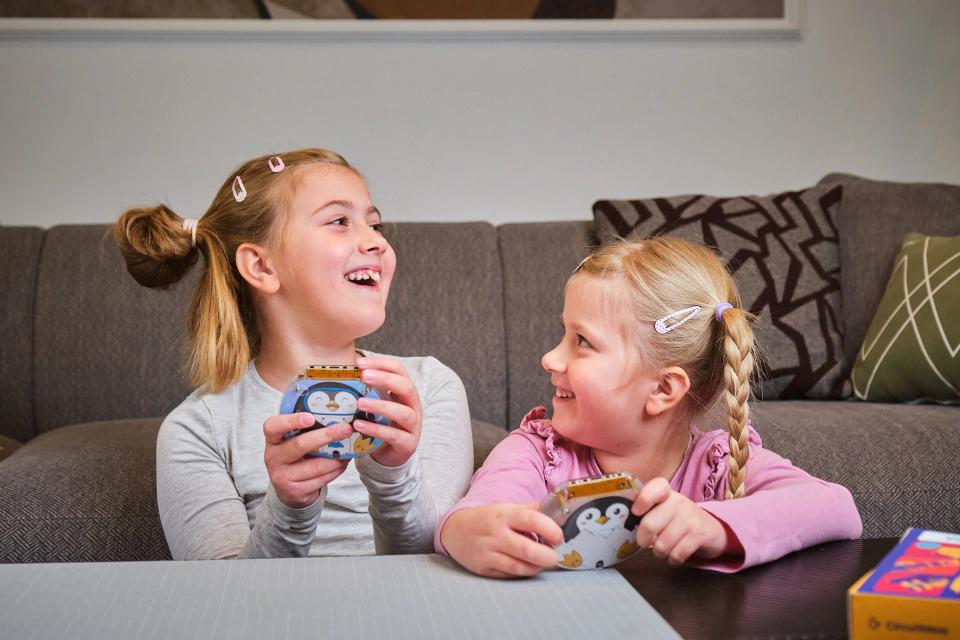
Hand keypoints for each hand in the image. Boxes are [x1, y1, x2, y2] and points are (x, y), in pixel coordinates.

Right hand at [263, 412, 350, 508]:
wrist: (288, 488)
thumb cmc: (295, 455)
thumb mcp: (293, 440)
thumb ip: (306, 427)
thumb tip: (336, 414)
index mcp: (272, 439)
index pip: (273, 427)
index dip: (290, 421)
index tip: (310, 417)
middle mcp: (273, 457)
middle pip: (300, 445)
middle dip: (326, 436)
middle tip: (345, 429)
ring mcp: (282, 476)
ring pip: (316, 466)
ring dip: (336, 458)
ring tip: (348, 450)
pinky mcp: (294, 490)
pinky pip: (321, 479)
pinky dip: (336, 470)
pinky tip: (341, 464)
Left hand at [353, 356, 422, 467]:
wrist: (391, 455)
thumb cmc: (383, 424)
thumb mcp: (378, 403)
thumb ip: (368, 389)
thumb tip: (343, 372)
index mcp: (406, 392)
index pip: (399, 370)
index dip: (381, 364)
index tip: (360, 363)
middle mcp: (413, 406)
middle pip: (406, 387)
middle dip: (385, 379)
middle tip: (365, 376)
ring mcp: (413, 426)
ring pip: (403, 413)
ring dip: (381, 406)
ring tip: (360, 403)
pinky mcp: (408, 444)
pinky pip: (393, 435)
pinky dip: (376, 429)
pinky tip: (359, 425)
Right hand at [440, 503, 563, 577]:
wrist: (455, 530)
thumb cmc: (488, 519)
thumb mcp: (507, 509)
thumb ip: (532, 510)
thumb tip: (559, 513)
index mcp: (505, 515)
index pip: (532, 519)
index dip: (551, 529)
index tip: (559, 537)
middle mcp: (496, 534)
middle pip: (527, 549)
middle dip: (547, 556)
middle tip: (553, 555)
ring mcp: (488, 552)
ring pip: (519, 566)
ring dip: (536, 567)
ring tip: (542, 562)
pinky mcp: (483, 568)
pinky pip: (509, 575)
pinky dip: (522, 573)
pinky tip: (526, 566)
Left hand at [631, 478, 737, 565]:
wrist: (711, 528)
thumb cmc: (678, 519)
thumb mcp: (663, 508)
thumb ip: (645, 511)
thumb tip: (623, 524)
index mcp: (666, 493)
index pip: (656, 488)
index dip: (643, 500)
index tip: (635, 512)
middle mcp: (678, 502)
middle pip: (650, 525)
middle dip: (643, 540)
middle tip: (645, 542)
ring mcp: (690, 518)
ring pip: (662, 544)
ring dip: (659, 552)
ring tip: (662, 548)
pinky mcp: (700, 535)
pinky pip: (677, 554)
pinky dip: (672, 559)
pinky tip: (674, 554)